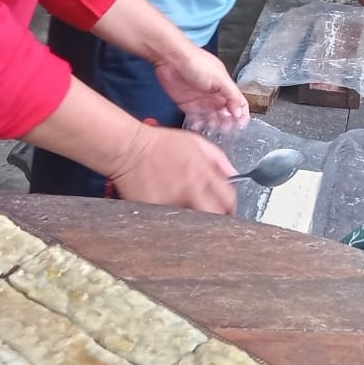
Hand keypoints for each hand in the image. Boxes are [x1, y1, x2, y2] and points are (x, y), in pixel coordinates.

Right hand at [110, 125, 237, 213]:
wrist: (129, 149)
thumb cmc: (160, 144)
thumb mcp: (195, 142)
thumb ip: (218, 159)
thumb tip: (234, 174)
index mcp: (202, 172)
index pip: (228, 198)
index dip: (231, 206)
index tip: (229, 209)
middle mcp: (190, 189)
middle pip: (215, 215)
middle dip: (218, 218)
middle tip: (214, 218)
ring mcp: (173, 202)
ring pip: (194, 221)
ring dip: (196, 220)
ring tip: (191, 214)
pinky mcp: (156, 210)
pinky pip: (171, 222)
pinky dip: (174, 221)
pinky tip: (171, 214)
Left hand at [154, 46, 250, 129]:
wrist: (172, 59)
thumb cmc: (196, 61)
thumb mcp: (219, 77)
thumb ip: (231, 94)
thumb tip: (239, 111)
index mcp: (224, 87)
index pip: (238, 103)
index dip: (241, 114)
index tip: (241, 125)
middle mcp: (214, 95)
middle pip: (225, 113)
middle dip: (227, 123)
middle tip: (225, 129)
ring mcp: (201, 100)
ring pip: (211, 118)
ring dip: (213, 125)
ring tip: (211, 128)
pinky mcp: (188, 105)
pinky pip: (196, 119)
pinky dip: (198, 124)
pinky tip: (198, 126)